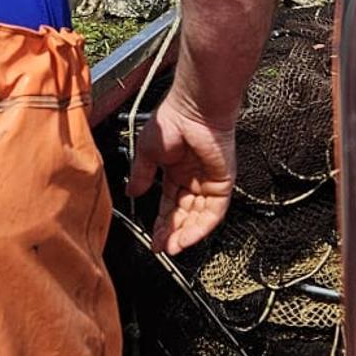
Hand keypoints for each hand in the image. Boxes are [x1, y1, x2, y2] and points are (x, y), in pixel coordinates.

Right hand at [129, 93, 237, 254]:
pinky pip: (214, 211)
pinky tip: (188, 237)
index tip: (153, 240)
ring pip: (199, 216)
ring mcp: (209, 181)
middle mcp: (193, 179)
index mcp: (175, 172)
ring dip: (186, 234)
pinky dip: (202, 226)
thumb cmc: (172, 120)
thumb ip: (141, 175)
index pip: (169, 205)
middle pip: (184, 215)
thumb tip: (132, 193)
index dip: (160, 224)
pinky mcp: (223, 182)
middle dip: (172, 233)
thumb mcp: (147, 152)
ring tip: (172, 247)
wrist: (193, 108)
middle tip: (162, 248)